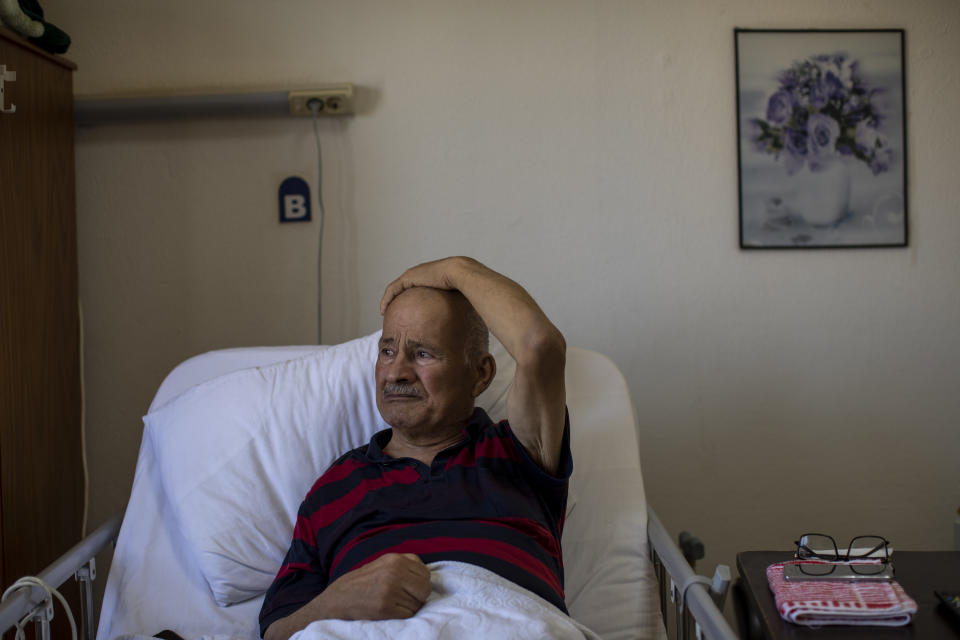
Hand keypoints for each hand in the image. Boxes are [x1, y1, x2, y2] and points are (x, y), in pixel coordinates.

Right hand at [264, 554, 431, 639]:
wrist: (337, 600)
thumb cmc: (362, 583)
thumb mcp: (382, 564)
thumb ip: (405, 564)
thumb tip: (426, 572)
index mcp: (395, 559)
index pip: (425, 574)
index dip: (419, 584)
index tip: (409, 588)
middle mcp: (394, 572)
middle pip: (425, 589)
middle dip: (418, 596)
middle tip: (403, 599)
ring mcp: (390, 590)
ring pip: (418, 604)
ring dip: (409, 607)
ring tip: (392, 603)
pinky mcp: (385, 607)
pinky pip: (408, 615)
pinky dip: (402, 616)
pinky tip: (388, 611)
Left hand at [380, 257, 472, 313]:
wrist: (459, 273)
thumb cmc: (462, 284)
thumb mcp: (455, 294)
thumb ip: (452, 301)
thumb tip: (458, 314)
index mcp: (428, 276)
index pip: (413, 286)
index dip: (406, 297)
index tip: (405, 308)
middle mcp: (418, 273)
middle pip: (401, 287)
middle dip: (395, 299)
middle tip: (390, 310)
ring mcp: (412, 275)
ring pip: (395, 289)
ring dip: (388, 300)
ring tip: (384, 311)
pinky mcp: (408, 278)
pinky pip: (392, 290)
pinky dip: (386, 299)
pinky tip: (383, 310)